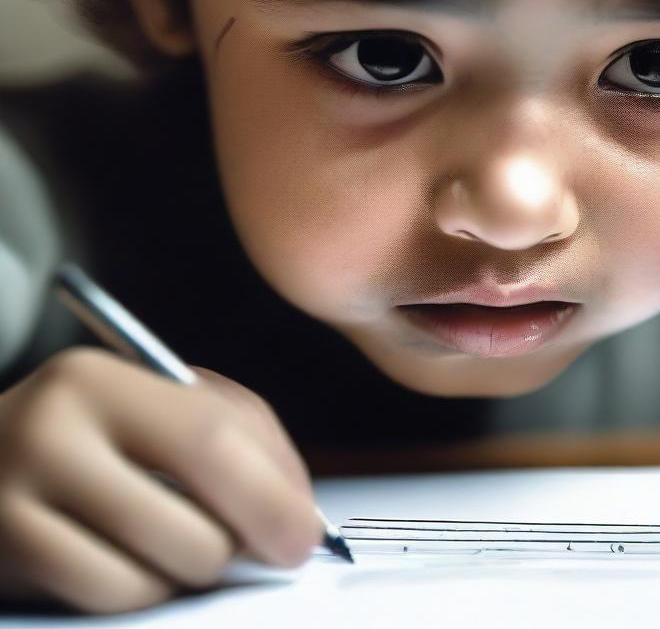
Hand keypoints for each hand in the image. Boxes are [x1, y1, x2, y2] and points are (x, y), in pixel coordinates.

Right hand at [0, 348, 320, 613]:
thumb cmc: (94, 429)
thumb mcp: (159, 401)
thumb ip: (238, 435)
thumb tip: (296, 508)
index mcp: (103, 380)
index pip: (210, 439)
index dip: (272, 496)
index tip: (307, 533)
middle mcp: (51, 435)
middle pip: (192, 526)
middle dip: (243, 551)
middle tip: (261, 550)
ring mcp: (14, 504)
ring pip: (153, 577)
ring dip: (189, 572)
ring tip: (180, 540)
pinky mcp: (2, 559)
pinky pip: (108, 601)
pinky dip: (141, 590)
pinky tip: (136, 560)